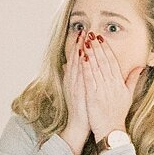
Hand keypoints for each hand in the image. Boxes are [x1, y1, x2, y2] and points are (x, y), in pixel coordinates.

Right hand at [62, 36, 91, 153]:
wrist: (79, 124)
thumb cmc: (82, 108)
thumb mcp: (78, 90)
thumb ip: (74, 77)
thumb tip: (70, 65)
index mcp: (74, 80)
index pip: (77, 59)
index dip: (79, 46)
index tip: (84, 33)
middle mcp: (73, 81)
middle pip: (75, 59)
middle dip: (79, 44)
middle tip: (83, 30)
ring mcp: (75, 86)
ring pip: (77, 65)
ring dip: (79, 52)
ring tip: (83, 39)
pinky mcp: (78, 92)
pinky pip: (79, 77)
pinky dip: (81, 66)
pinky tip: (83, 57)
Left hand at [84, 38, 138, 141]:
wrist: (111, 130)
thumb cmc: (118, 113)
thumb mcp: (128, 95)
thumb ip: (133, 79)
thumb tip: (141, 66)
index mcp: (119, 83)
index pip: (112, 62)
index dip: (106, 49)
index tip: (101, 39)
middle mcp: (112, 84)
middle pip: (104, 62)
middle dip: (98, 47)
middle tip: (92, 34)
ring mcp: (103, 90)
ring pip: (96, 68)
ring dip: (91, 54)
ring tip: (85, 42)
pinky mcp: (94, 96)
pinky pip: (90, 79)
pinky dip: (86, 68)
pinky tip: (82, 58)